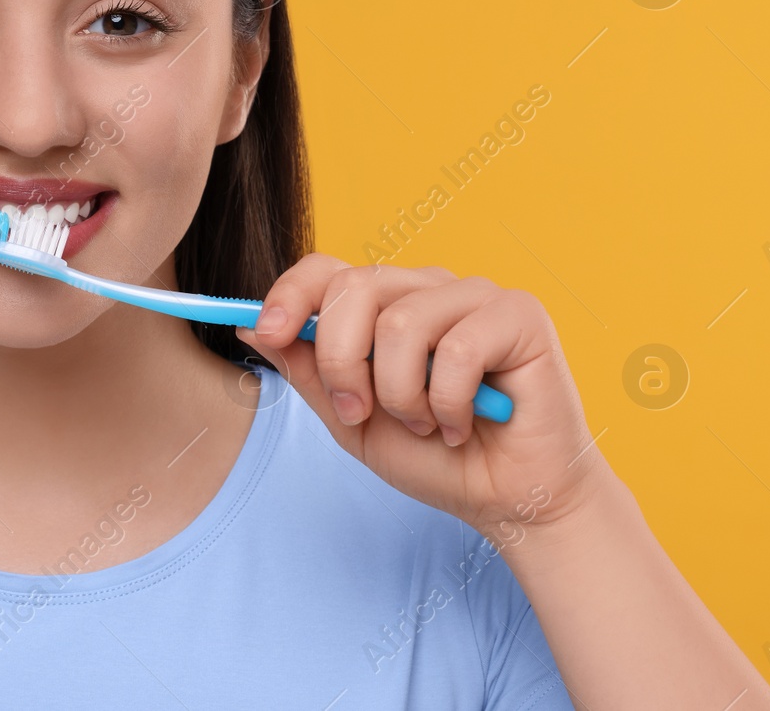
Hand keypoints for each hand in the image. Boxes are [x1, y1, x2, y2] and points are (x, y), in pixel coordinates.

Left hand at [234, 255, 612, 542]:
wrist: (508, 499)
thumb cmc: (434, 457)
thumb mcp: (351, 419)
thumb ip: (307, 370)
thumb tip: (250, 325)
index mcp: (385, 303)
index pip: (326, 269)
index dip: (289, 294)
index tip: (269, 332)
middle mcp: (426, 287)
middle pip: (353, 288)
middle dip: (342, 362)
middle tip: (361, 412)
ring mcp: (474, 295)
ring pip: (401, 323)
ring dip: (402, 396)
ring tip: (426, 425)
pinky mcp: (518, 314)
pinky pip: (458, 350)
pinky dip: (449, 404)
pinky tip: (463, 424)